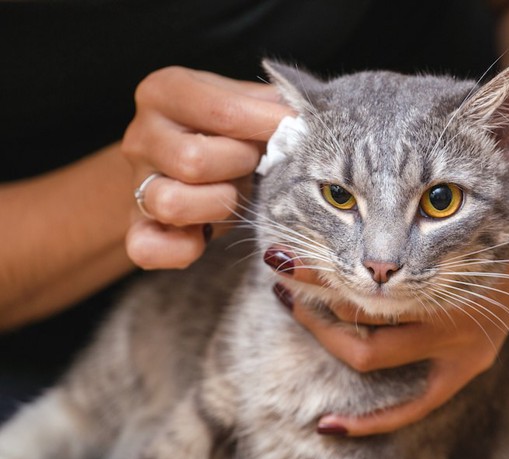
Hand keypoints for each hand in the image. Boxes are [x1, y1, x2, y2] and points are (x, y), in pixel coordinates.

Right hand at [122, 67, 292, 268]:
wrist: (182, 164)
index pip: (222, 111)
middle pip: (193, 160)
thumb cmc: (225, 132)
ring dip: (218, 204)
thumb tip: (308, 118)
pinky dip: (181, 249)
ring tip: (233, 194)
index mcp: (165, 92)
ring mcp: (135, 183)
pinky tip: (204, 234)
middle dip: (240, 167)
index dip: (267, 126)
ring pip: (171, 202)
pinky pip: (147, 248)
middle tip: (255, 165)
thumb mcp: (245, 104)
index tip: (295, 131)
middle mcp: (141, 135)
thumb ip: (271, 105)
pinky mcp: (136, 227)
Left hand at [263, 134, 508, 437]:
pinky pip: (413, 406)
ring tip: (295, 302)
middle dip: (315, 289)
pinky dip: (372, 421)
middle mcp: (459, 303)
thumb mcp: (480, 161)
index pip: (373, 268)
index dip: (320, 263)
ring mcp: (462, 341)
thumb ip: (465, 137)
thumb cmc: (496, 189)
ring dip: (324, 330)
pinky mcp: (464, 365)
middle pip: (366, 310)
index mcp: (459, 256)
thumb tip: (443, 90)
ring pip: (372, 350)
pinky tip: (329, 426)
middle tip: (281, 267)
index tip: (279, 247)